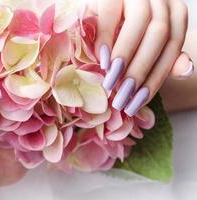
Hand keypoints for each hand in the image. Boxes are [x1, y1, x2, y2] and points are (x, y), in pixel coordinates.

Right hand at [95, 0, 191, 115]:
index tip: (137, 103)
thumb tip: (187, 71)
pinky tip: (103, 60)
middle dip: (140, 71)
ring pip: (140, 22)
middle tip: (122, 98)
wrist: (97, 9)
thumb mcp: (146, 45)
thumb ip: (164, 56)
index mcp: (174, 13)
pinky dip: (106, 39)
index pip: (172, 47)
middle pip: (158, 35)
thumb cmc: (122, 31)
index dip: (156, 78)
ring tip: (111, 82)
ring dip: (125, 56)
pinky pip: (110, 13)